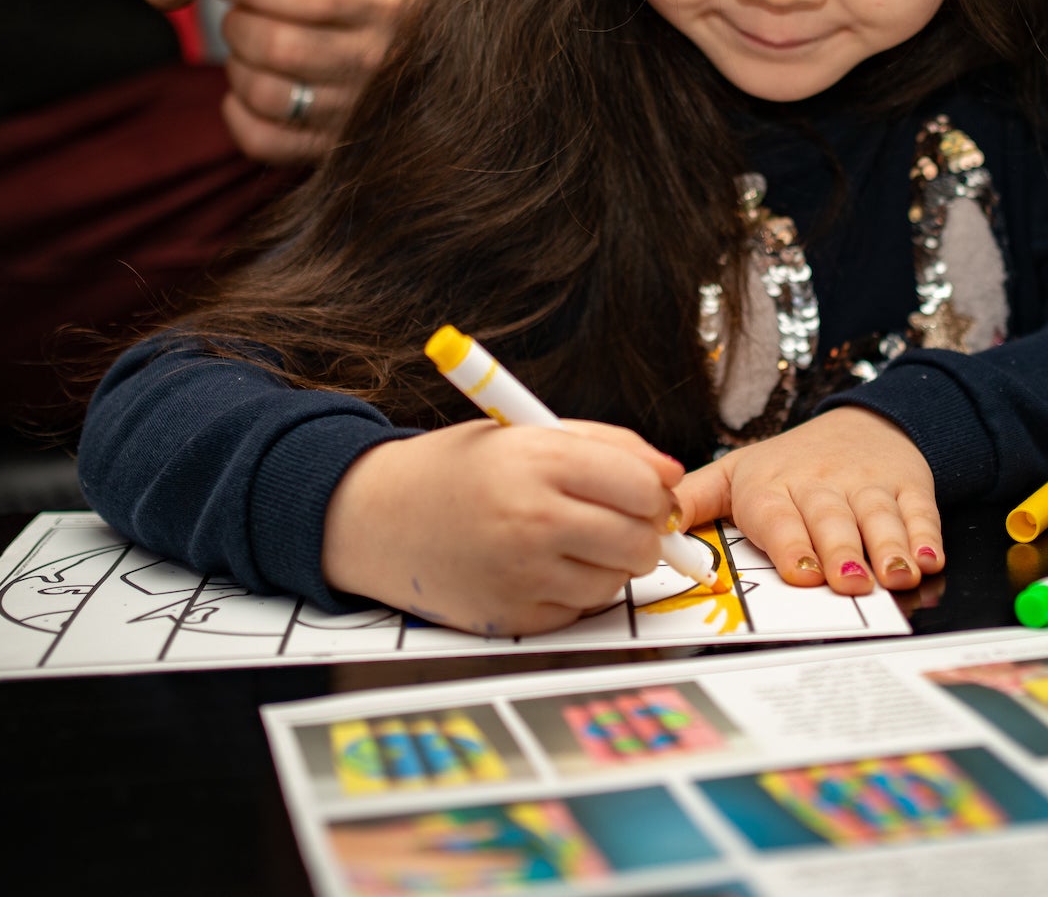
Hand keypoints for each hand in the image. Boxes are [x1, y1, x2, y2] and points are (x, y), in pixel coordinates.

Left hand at [216, 0, 417, 161]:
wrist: (378, 48)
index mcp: (374, 0)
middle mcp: (373, 61)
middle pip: (275, 48)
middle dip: (239, 25)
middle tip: (240, 11)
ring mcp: (352, 112)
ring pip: (264, 95)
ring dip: (238, 69)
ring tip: (249, 47)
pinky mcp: (326, 151)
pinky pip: (262, 140)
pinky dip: (240, 113)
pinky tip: (248, 88)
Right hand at [322, 419, 683, 636]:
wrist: (376, 516)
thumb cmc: (457, 469)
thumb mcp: (526, 432)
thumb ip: (606, 446)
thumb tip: (671, 475)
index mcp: (539, 461)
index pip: (643, 486)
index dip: (657, 491)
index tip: (649, 492)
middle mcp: (532, 520)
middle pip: (639, 541)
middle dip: (644, 533)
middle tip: (620, 520)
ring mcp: (522, 574)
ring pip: (616, 580)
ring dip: (610, 562)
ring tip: (570, 537)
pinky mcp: (513, 616)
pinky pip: (581, 609)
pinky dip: (576, 590)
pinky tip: (543, 564)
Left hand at [673, 407, 942, 594]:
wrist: (861, 424)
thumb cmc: (790, 464)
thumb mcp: (736, 474)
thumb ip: (694, 500)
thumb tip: (656, 524)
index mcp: (773, 486)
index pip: (779, 516)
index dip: (791, 543)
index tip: (801, 572)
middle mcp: (821, 483)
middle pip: (831, 519)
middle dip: (841, 551)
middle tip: (848, 582)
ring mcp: (868, 485)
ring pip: (878, 517)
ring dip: (888, 547)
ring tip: (895, 574)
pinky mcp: (908, 486)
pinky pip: (919, 511)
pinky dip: (926, 535)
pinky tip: (928, 558)